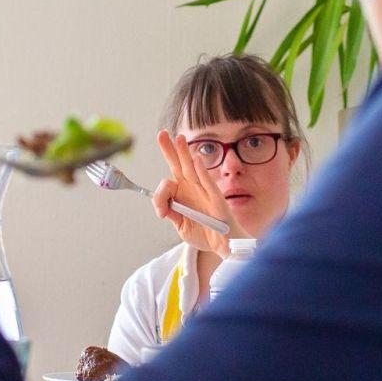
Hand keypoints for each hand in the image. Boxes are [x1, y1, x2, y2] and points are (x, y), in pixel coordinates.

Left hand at [152, 130, 249, 257]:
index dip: (159, 196)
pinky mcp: (216, 199)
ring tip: (179, 138)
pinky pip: (209, 183)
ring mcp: (204, 191)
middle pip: (179, 165)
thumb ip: (171, 214)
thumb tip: (161, 207)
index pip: (166, 184)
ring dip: (185, 153)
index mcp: (181, 194)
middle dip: (170, 150)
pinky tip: (197, 159)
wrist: (222, 246)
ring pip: (192, 169)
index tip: (161, 213)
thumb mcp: (181, 226)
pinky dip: (203, 171)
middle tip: (162, 134)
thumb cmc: (203, 232)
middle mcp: (192, 189)